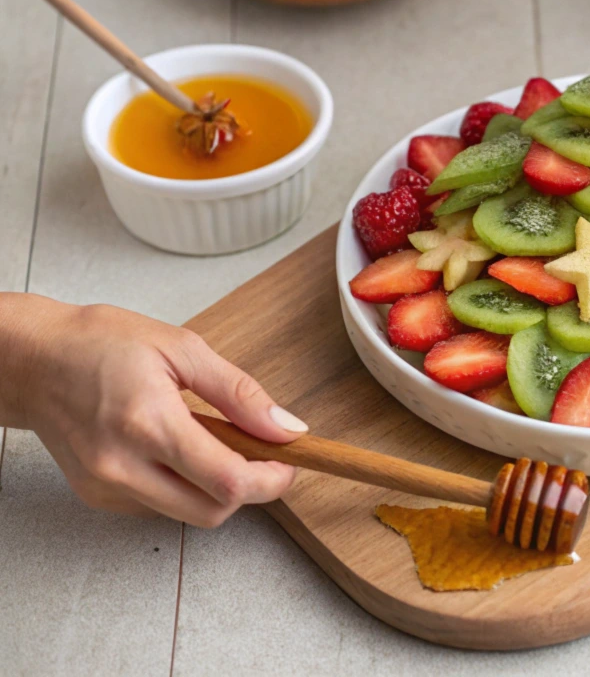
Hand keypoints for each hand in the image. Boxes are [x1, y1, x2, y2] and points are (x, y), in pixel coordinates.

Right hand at [0, 294, 304, 526]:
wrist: (32, 360)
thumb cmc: (99, 342)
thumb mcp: (182, 348)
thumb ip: (238, 392)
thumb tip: (285, 426)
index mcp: (149, 423)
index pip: (226, 480)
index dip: (271, 479)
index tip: (289, 461)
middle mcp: (123, 466)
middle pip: (211, 512)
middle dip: (251, 490)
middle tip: (265, 456)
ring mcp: (107, 486)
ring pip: (186, 514)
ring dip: (218, 489)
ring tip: (220, 443)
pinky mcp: (97, 495)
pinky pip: (159, 506)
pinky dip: (185, 487)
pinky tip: (184, 450)